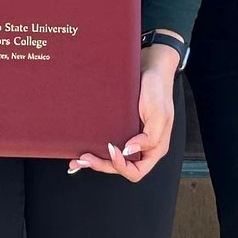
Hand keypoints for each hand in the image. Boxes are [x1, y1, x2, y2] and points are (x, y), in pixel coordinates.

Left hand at [69, 42, 178, 181]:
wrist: (150, 67)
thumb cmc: (158, 89)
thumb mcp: (159, 114)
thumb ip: (149, 137)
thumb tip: (129, 151)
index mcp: (154, 148)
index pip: (137, 171)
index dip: (122, 167)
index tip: (112, 151)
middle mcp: (141, 146)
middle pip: (120, 166)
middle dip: (102, 165)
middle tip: (84, 158)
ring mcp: (131, 136)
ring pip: (112, 157)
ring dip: (95, 160)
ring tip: (77, 159)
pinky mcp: (121, 126)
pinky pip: (108, 141)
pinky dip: (96, 146)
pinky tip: (83, 147)